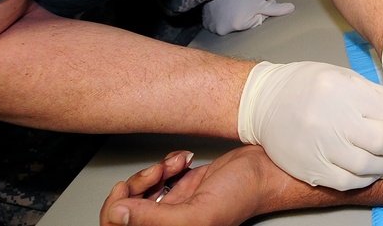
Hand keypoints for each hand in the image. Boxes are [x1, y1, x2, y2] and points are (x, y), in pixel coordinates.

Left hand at [100, 147, 290, 225]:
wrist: (266, 167)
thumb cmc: (244, 194)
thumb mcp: (197, 213)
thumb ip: (154, 220)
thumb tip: (118, 215)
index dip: (116, 210)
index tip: (126, 192)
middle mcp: (168, 224)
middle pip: (126, 209)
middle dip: (139, 185)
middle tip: (157, 173)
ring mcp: (173, 207)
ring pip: (140, 191)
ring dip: (155, 171)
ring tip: (174, 165)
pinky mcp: (181, 187)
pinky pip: (158, 177)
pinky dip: (167, 164)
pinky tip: (182, 161)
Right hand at [202, 0, 294, 34]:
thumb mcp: (259, 2)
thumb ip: (275, 9)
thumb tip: (292, 9)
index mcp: (237, 28)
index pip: (255, 22)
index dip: (263, 11)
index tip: (268, 0)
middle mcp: (223, 30)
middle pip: (244, 19)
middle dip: (255, 6)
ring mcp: (212, 25)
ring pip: (233, 16)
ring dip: (244, 5)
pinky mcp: (205, 20)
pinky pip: (221, 16)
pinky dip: (229, 9)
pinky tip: (235, 1)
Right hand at [237, 61, 382, 189]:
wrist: (264, 102)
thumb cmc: (304, 86)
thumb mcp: (341, 76)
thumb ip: (371, 96)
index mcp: (339, 90)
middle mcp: (330, 119)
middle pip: (382, 140)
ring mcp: (320, 146)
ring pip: (368, 166)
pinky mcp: (311, 168)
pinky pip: (348, 181)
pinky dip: (368, 179)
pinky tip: (376, 172)